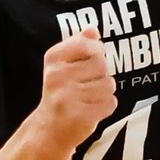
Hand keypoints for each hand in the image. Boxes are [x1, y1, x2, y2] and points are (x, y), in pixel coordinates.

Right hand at [39, 27, 117, 149]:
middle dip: (101, 73)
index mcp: (53, 59)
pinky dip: (106, 106)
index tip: (91, 58)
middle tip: (87, 83)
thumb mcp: (63, 64)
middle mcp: (57, 77)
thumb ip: (78, 44)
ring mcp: (68, 98)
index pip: (87, 44)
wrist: (49, 129)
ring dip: (104, 91)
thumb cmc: (61, 91)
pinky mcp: (80, 117)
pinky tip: (92, 109)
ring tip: (89, 97)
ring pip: (109, 84)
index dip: (96, 50)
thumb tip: (93, 31)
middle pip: (102, 63)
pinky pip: (110, 103)